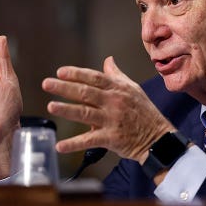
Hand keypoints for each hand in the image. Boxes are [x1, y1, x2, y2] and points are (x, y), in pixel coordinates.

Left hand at [42, 56, 174, 163]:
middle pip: (86, 93)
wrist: (158, 137)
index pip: (94, 77)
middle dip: (65, 88)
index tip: (60, 72)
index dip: (76, 74)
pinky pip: (90, 140)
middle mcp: (114, 102)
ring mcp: (113, 120)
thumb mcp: (133, 89)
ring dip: (67, 110)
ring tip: (51, 106)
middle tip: (47, 84)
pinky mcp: (112, 138)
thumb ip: (117, 75)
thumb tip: (108, 59)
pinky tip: (60, 146)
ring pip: (86, 113)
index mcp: (118, 88)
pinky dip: (74, 144)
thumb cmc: (144, 111)